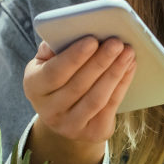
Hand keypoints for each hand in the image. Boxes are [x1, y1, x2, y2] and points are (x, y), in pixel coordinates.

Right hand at [22, 36, 136, 163]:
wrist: (64, 114)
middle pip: (78, 85)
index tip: (92, 40)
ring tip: (128, 53)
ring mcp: (70, 126)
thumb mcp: (47, 61)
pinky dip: (122, 84)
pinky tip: (129, 67)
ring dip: (115, 73)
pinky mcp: (92, 132)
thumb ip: (55, 47)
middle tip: (117, 42)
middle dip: (100, 62)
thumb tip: (73, 31)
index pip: (54, 73)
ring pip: (97, 98)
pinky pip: (111, 106)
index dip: (74, 57)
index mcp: (34, 87)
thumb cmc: (58, 77)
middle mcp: (48, 111)